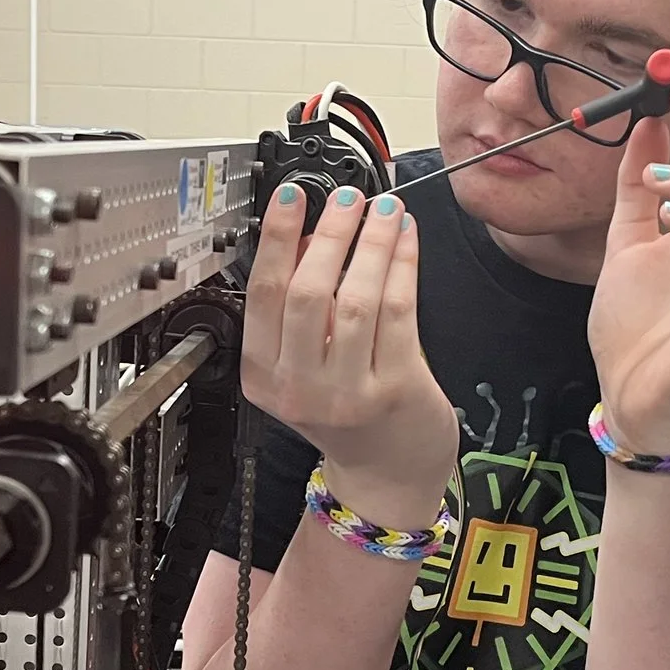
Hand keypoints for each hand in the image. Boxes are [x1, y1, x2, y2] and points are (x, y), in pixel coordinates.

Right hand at [243, 183, 456, 531]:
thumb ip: (299, 307)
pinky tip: (406, 239)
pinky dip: (402, 264)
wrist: (387, 472)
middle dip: (330, 233)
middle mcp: (300, 388)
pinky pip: (399, 310)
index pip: (263, 293)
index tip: (291, 198)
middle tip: (347, 198)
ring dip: (372, 242)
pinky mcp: (396, 388)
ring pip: (356, 297)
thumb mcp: (302, 363)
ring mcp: (349, 392)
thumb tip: (308, 234)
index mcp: (264, 376)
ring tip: (384, 208)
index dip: (276, 238)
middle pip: (308, 292)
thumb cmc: (346, 410)